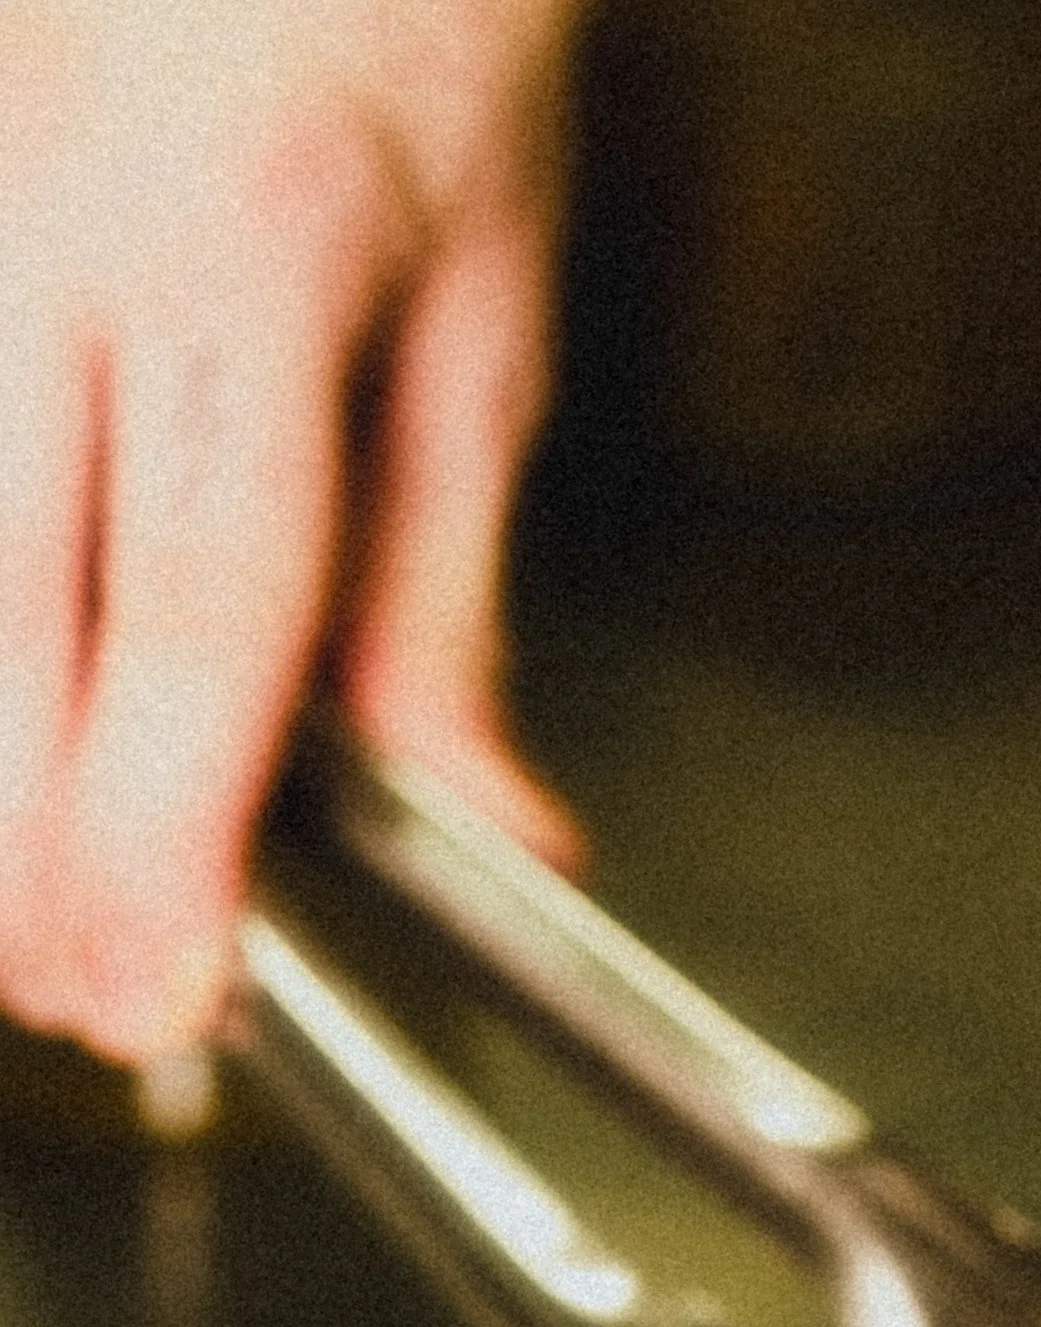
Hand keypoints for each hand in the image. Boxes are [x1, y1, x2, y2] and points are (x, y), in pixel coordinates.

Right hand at [0, 0, 582, 1065]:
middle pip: (4, 630)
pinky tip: (28, 753)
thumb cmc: (395, 28)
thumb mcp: (481, 318)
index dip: (172, 829)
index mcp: (240, 254)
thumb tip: (485, 831)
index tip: (175, 987)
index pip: (195, 602)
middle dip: (42, 865)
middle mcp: (36, 239)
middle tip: (108, 1008)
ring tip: (56, 923)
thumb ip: (441, 595)